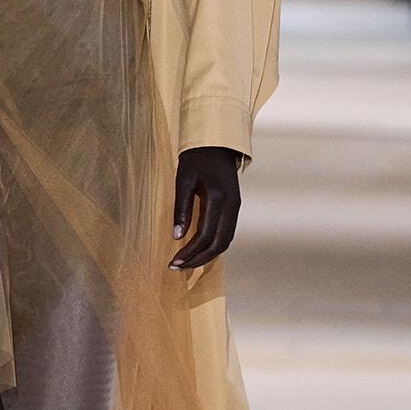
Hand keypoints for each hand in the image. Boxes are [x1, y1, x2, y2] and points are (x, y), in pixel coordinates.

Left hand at [170, 146, 240, 270]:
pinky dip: (213, 246)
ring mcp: (236, 207)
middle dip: (198, 259)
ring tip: (186, 263)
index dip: (190, 252)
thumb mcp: (183, 180)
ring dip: (206, 255)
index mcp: (219, 198)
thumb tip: (176, 236)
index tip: (173, 262)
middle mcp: (232, 205)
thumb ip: (181, 209)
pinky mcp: (234, 207)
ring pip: (225, 241)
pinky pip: (226, 233)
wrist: (217, 142)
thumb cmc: (196, 158)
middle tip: (177, 267)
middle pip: (219, 244)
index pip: (206, 235)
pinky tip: (198, 250)